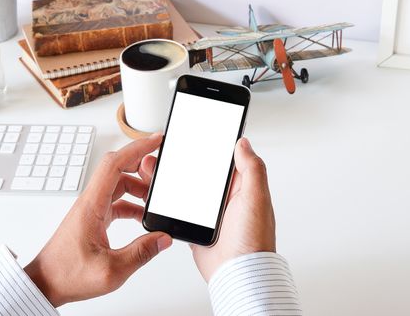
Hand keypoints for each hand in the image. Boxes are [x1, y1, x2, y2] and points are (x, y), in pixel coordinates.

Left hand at [24, 134, 172, 306]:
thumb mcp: (111, 270)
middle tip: (161, 173)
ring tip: (155, 202)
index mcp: (91, 206)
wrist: (47, 283)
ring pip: (119, 185)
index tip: (155, 141)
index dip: (137, 148)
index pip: (114, 164)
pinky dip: (132, 204)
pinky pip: (116, 200)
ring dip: (139, 188)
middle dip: (142, 167)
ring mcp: (91, 209)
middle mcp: (90, 202)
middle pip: (118, 170)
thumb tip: (163, 238)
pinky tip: (143, 218)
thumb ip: (141, 253)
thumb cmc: (67, 275)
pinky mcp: (93, 218)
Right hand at [139, 137, 275, 281]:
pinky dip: (167, 202)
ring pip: (185, 189)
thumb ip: (252, 167)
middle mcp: (224, 198)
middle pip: (199, 172)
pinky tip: (156, 193)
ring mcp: (208, 213)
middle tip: (164, 152)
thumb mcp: (256, 197)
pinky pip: (178, 210)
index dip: (208, 147)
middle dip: (181, 161)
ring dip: (169, 179)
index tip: (192, 135)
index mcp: (240, 186)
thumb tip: (243, 143)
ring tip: (153, 169)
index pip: (222, 160)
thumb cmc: (253, 240)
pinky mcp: (196, 227)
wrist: (237, 274)